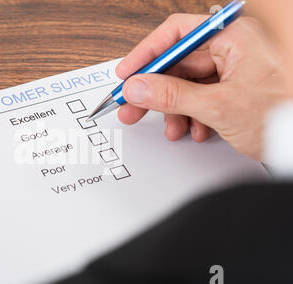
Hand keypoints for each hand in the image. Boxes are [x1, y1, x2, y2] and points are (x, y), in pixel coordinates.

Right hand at [116, 14, 288, 159]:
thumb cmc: (284, 116)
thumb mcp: (219, 107)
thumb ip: (172, 96)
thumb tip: (138, 88)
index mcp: (235, 36)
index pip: (176, 34)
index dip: (146, 55)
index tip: (127, 74)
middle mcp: (235, 48)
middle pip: (179, 63)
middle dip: (156, 91)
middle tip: (133, 107)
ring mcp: (235, 69)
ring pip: (188, 84)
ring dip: (175, 109)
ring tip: (173, 128)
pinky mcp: (235, 88)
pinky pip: (202, 96)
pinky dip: (193, 114)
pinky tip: (195, 129)